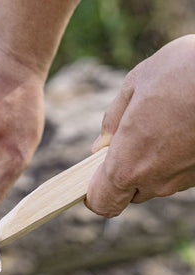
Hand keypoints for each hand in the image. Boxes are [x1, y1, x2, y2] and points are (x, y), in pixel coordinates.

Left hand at [86, 34, 194, 216]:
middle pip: (127, 192)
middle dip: (121, 173)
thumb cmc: (181, 71)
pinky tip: (179, 128)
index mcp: (127, 165)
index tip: (93, 174)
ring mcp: (183, 180)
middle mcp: (155, 181)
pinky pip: (176, 173)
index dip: (93, 193)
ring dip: (148, 163)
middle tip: (126, 140)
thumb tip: (100, 146)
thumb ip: (112, 120)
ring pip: (153, 182)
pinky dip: (171, 158)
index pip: (102, 202)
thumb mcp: (134, 86)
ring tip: (158, 125)